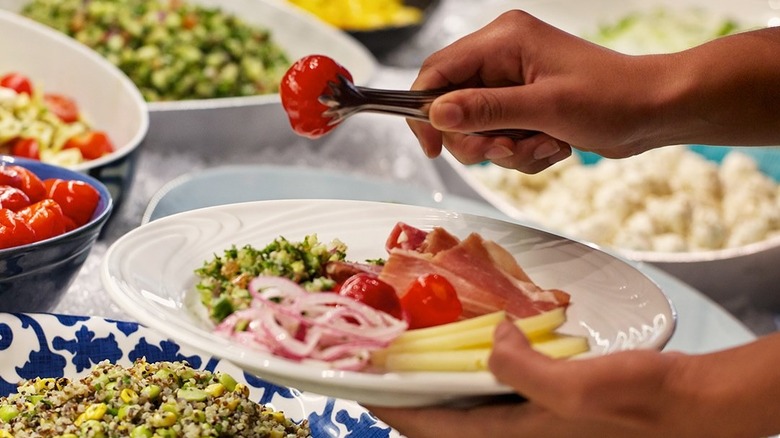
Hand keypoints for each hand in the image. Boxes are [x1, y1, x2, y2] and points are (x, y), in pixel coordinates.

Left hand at [367, 320, 779, 437]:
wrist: (689, 405)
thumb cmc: (639, 404)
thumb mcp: (578, 388)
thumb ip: (523, 369)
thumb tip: (494, 339)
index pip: (435, 430)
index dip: (394, 409)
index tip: (363, 385)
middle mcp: (518, 435)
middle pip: (446, 419)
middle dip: (412, 395)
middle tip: (384, 364)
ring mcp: (533, 423)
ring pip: (470, 405)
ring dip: (442, 382)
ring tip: (417, 354)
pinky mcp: (550, 408)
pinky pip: (498, 392)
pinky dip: (477, 372)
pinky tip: (476, 347)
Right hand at [409, 10, 664, 172]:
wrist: (654, 110)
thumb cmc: (611, 98)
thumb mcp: (545, 107)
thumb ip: (486, 109)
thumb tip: (436, 113)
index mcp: (503, 40)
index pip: (438, 72)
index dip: (426, 111)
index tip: (433, 148)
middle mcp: (502, 57)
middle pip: (453, 106)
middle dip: (478, 139)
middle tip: (506, 150)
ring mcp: (513, 82)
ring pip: (477, 129)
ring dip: (506, 149)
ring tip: (543, 146)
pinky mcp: (524, 104)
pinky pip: (500, 137)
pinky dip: (522, 152)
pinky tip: (553, 146)